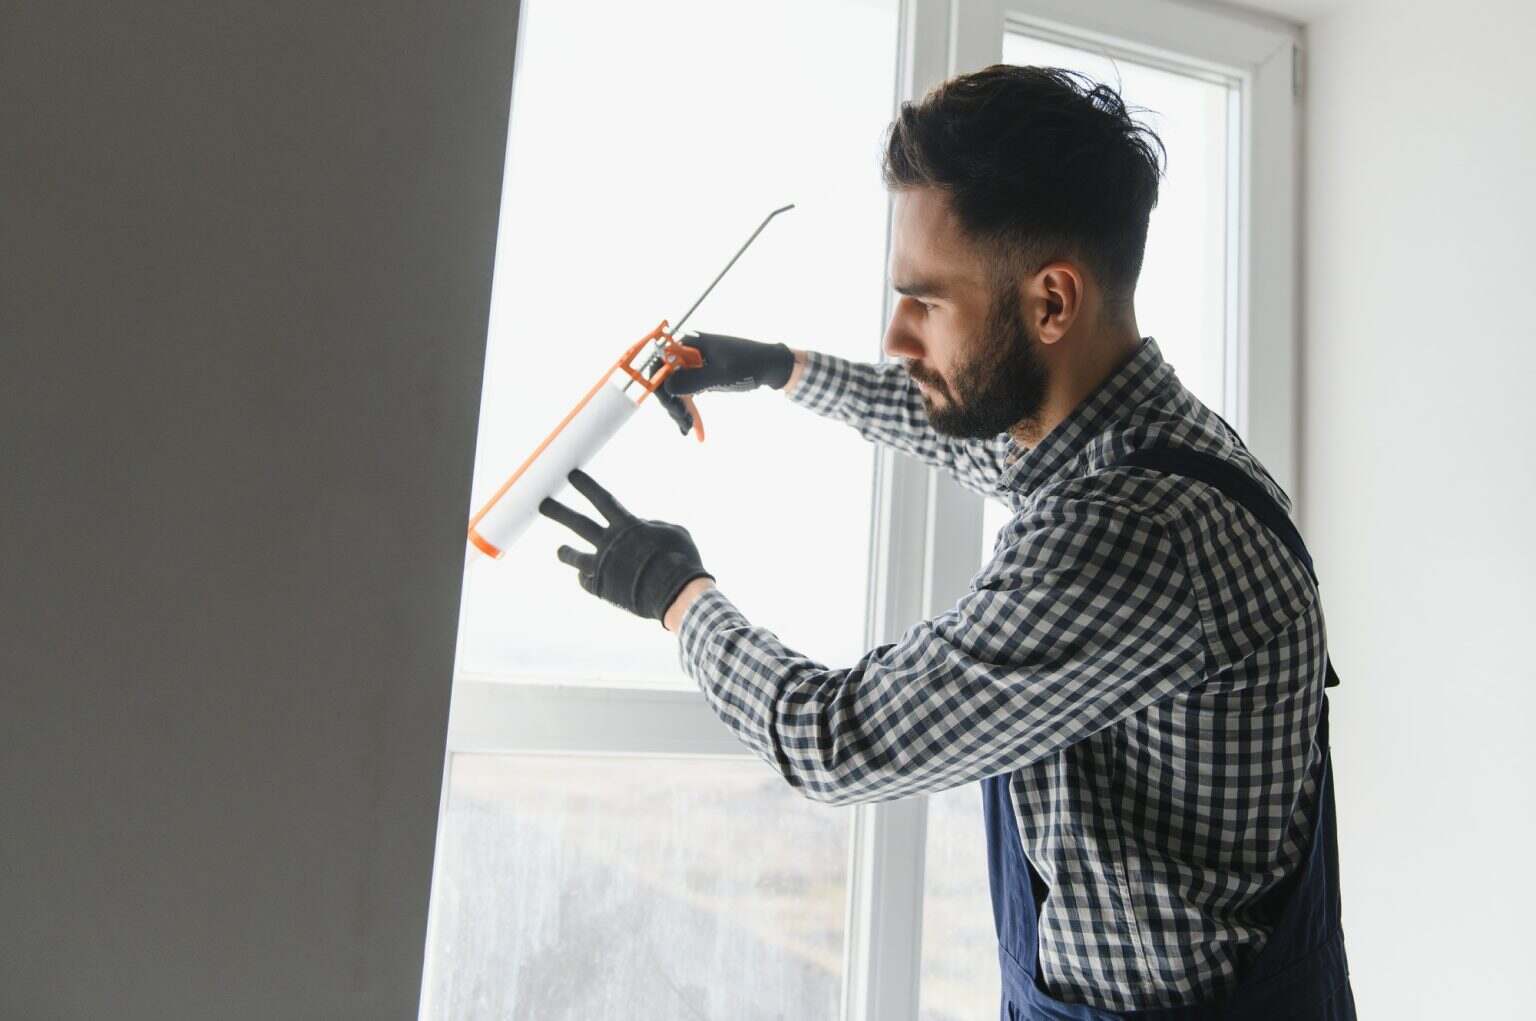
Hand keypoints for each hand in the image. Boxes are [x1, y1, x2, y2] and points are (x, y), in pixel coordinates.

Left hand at [538, 468, 713, 626]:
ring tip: (560, 550)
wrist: (677, 594)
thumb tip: (642, 525)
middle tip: (542, 504)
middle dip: (559, 512)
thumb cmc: (682, 560)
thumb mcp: (674, 531)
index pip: (602, 500)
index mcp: (628, 527)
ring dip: (565, 552)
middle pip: (578, 524)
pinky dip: (585, 577)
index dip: (586, 486)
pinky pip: (585, 581)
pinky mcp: (602, 589)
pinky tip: (585, 576)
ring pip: (574, 556)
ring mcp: (603, 567)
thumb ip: (655, 524)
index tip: (571, 474)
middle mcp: (610, 544)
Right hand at [653, 331, 794, 435]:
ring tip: (690, 429)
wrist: (769, 365)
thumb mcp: (721, 374)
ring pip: (674, 390)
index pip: (659, 363)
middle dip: (672, 403)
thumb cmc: (748, 364)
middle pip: (664, 379)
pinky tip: (694, 430)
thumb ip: (693, 379)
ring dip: (680, 411)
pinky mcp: (698, 376)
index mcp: (688, 343)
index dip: (658, 385)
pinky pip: (686, 394)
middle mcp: (685, 352)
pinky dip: (689, 411)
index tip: (671, 405)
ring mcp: (691, 365)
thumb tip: (665, 386)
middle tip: (684, 423)